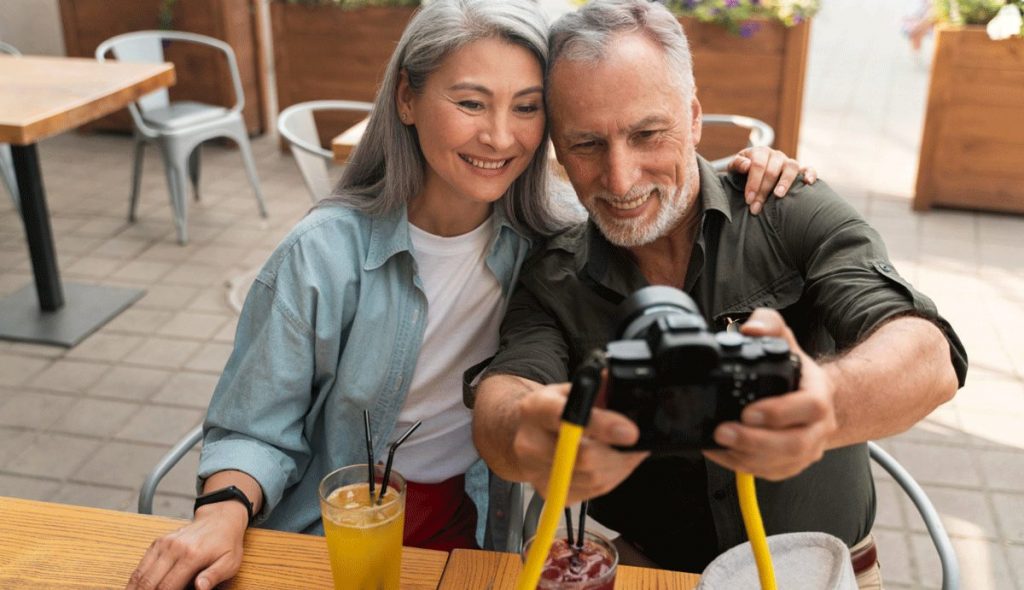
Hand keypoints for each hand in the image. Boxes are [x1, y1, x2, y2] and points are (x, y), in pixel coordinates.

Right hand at [125, 502, 246, 589]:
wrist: (220, 519)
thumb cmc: (226, 543)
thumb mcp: (229, 562)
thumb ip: (214, 576)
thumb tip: (200, 587)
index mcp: (192, 555)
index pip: (168, 586)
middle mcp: (175, 548)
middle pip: (150, 582)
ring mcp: (164, 544)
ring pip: (141, 573)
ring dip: (135, 589)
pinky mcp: (158, 542)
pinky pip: (141, 564)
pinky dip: (136, 579)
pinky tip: (135, 588)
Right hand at [513, 382, 648, 503]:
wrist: (524, 434)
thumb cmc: (551, 409)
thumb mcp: (570, 388)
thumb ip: (597, 387)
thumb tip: (622, 385)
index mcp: (536, 409)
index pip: (569, 418)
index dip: (602, 426)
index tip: (630, 432)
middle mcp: (530, 442)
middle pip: (584, 457)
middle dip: (619, 452)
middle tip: (634, 441)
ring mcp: (536, 471)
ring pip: (593, 478)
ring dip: (619, 466)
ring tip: (623, 450)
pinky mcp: (548, 491)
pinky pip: (592, 491)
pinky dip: (611, 478)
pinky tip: (610, 463)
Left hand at [703, 308, 837, 480]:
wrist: (815, 398)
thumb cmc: (796, 372)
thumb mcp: (785, 340)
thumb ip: (769, 325)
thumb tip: (751, 329)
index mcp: (819, 395)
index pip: (810, 407)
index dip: (779, 412)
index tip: (748, 411)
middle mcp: (818, 427)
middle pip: (794, 444)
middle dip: (755, 441)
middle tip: (724, 431)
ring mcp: (807, 450)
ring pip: (781, 463)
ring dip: (746, 457)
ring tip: (717, 442)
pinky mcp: (791, 465)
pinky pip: (769, 472)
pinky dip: (742, 466)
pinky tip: (720, 453)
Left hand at [728, 147, 817, 214]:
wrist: (750, 173)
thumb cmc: (742, 173)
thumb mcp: (734, 168)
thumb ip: (737, 165)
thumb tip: (747, 165)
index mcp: (760, 152)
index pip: (758, 165)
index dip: (753, 183)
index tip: (748, 200)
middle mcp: (776, 155)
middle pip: (772, 171)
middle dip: (763, 191)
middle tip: (756, 208)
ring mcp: (788, 162)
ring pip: (791, 167)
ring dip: (785, 182)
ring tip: (778, 196)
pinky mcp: (799, 170)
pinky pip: (808, 169)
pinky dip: (810, 174)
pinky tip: (808, 183)